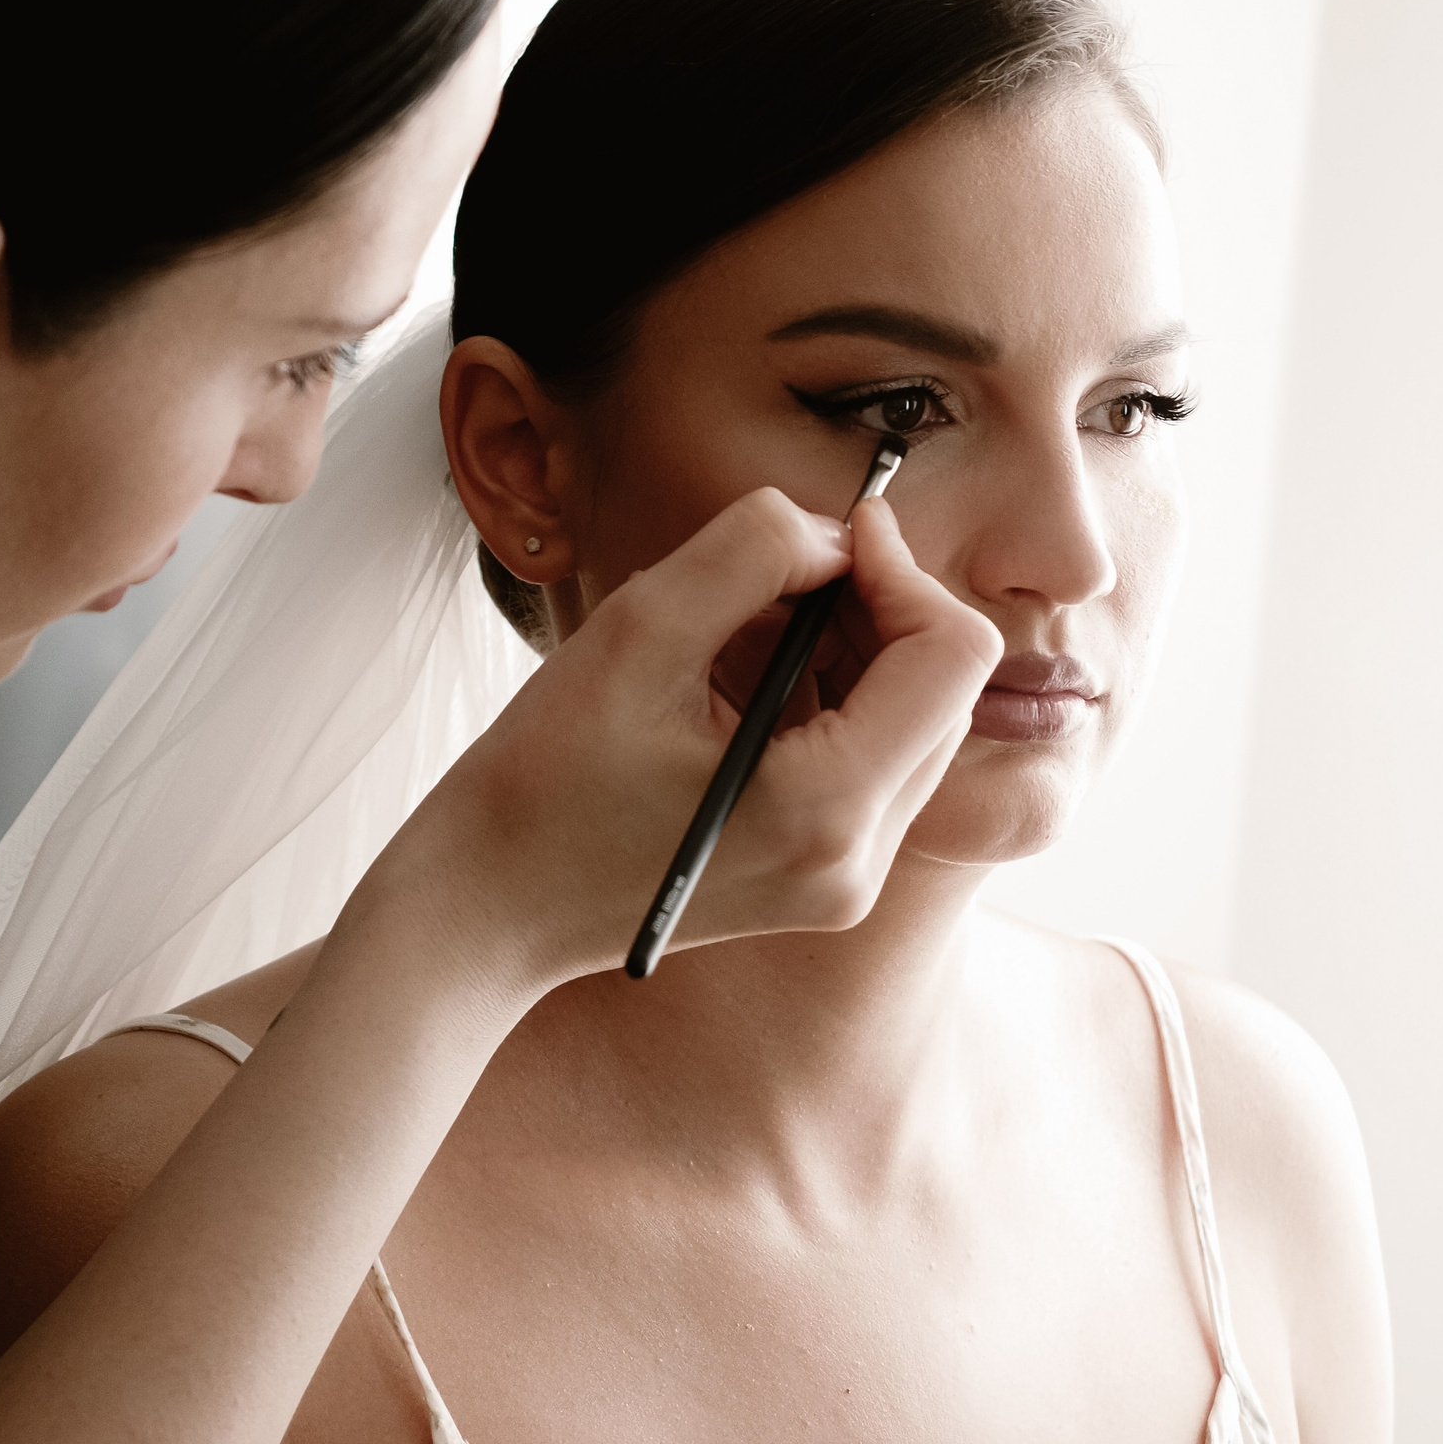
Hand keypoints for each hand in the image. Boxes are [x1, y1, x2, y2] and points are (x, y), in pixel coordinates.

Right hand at [381, 486, 999, 988]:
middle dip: (883, 606)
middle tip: (790, 568)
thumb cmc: (542, 779)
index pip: (953, 656)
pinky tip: (750, 678)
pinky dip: (835, 697)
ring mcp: (847, 880)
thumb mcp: (640, 629)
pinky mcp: (825, 879)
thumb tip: (838, 534)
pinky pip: (875, 761)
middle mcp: (859, 860)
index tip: (832, 535)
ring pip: (918, 721)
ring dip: (859, 648)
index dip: (903, 570)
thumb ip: (755, 551)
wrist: (488, 909)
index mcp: (826, 808)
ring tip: (754, 624)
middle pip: (948, 689)